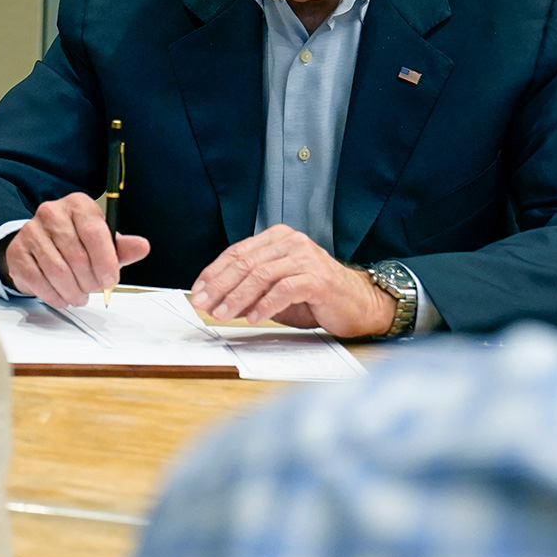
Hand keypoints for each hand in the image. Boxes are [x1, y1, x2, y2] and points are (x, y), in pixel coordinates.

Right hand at [2, 192, 150, 307]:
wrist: (39, 245)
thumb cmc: (76, 242)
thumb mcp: (102, 243)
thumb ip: (122, 247)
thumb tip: (141, 247)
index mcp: (78, 205)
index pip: (94, 232)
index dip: (105, 261)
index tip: (110, 280)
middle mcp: (52, 212)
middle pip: (77, 256)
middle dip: (90, 281)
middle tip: (93, 289)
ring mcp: (31, 231)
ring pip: (58, 271)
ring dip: (73, 291)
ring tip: (80, 295)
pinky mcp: (18, 251)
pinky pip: (39, 280)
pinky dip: (54, 295)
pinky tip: (62, 296)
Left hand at [188, 224, 394, 337]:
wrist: (358, 304)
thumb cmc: (315, 297)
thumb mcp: (275, 290)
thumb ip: (250, 289)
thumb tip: (215, 300)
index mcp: (277, 238)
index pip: (237, 252)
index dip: (214, 272)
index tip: (198, 291)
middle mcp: (291, 242)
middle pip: (245, 262)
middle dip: (220, 285)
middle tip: (203, 304)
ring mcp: (305, 258)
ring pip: (261, 275)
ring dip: (237, 297)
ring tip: (222, 314)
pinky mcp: (317, 278)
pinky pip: (284, 289)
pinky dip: (265, 305)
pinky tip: (253, 318)